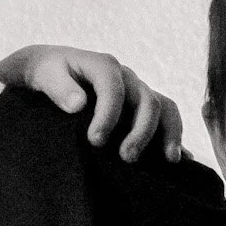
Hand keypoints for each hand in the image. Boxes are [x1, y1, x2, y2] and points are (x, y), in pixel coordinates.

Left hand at [0, 45, 183, 161]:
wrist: (53, 69)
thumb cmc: (48, 72)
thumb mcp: (45, 74)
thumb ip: (58, 87)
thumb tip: (78, 105)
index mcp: (104, 66)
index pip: (113, 89)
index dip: (108, 115)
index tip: (95, 140)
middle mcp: (127, 77)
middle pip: (146, 101)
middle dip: (140, 131)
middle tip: (126, 157)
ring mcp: (136, 91)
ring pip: (164, 108)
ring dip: (169, 133)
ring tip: (167, 160)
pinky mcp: (140, 106)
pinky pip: (166, 118)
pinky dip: (174, 136)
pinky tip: (180, 159)